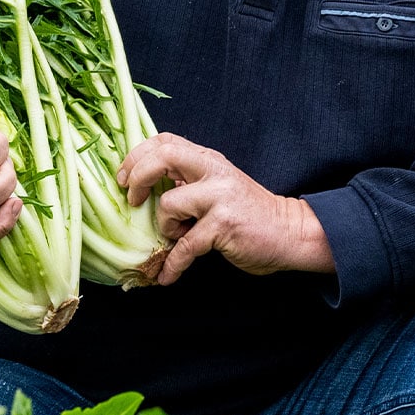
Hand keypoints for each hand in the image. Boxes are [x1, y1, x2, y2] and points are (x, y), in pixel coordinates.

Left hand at [117, 134, 333, 285]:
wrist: (290, 232)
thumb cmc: (249, 214)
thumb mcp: (219, 186)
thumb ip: (190, 181)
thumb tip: (146, 188)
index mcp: (209, 160)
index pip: (165, 140)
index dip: (137, 155)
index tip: (124, 177)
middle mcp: (214, 171)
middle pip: (162, 156)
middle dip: (138, 177)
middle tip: (132, 199)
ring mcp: (220, 196)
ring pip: (168, 205)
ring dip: (164, 228)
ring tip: (176, 238)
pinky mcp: (224, 224)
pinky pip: (184, 246)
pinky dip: (172, 264)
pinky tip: (167, 274)